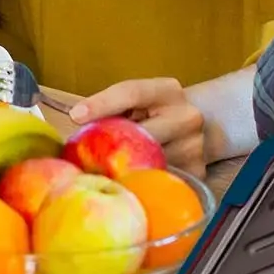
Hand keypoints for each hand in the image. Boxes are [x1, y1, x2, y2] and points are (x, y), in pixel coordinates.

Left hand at [67, 78, 205, 176]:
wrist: (190, 128)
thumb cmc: (151, 113)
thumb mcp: (135, 102)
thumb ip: (112, 109)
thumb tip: (76, 123)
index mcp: (167, 91)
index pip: (131, 92)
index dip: (102, 103)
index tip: (76, 115)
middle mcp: (187, 116)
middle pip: (142, 134)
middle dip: (113, 145)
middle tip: (85, 157)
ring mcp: (195, 146)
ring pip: (149, 162)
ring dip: (125, 167)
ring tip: (109, 169)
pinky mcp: (197, 172)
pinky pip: (159, 181)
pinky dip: (140, 183)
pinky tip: (128, 182)